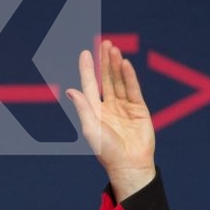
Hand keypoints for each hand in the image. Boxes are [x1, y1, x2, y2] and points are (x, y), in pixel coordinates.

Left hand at [65, 39, 155, 201]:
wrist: (129, 165)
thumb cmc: (107, 152)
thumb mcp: (91, 129)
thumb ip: (83, 108)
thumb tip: (70, 90)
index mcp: (95, 111)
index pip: (90, 85)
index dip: (88, 69)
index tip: (85, 53)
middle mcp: (109, 107)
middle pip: (106, 79)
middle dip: (105, 62)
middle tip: (105, 43)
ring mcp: (125, 107)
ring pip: (120, 81)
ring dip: (117, 66)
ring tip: (114, 49)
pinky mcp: (139, 109)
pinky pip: (133, 89)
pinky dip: (129, 77)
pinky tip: (125, 64)